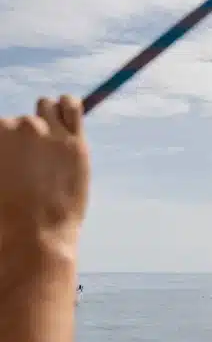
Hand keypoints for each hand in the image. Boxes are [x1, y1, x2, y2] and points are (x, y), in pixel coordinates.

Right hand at [0, 96, 88, 258]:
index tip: (13, 163)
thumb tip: (8, 152)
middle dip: (24, 140)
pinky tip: (66, 117)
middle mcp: (18, 126)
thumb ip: (2, 154)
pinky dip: (68, 106)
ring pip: (46, 107)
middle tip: (31, 168)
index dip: (6, 148)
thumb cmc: (6, 214)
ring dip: (47, 120)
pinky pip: (71, 105)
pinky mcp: (74, 142)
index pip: (1, 127)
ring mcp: (47, 132)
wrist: (34, 235)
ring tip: (50, 145)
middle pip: (21, 123)